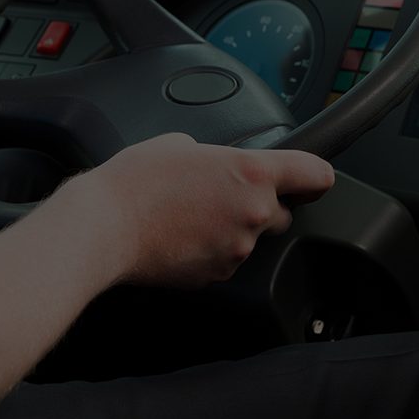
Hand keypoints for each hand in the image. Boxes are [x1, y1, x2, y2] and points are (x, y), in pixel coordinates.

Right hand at [63, 133, 334, 287]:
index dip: (316, 177)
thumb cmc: (134, 182)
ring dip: (229, 227)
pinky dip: (209, 248)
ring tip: (188, 214)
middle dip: (258, 205)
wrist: (103, 227)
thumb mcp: (178, 143)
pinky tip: (180, 235)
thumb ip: (214, 154)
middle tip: (218, 195)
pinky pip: (225, 258)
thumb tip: (214, 165)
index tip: (313, 181)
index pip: (315, 175)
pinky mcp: (217, 274)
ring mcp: (237, 248)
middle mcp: (254, 213)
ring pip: (249, 237)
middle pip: (280, 212)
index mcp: (253, 173)